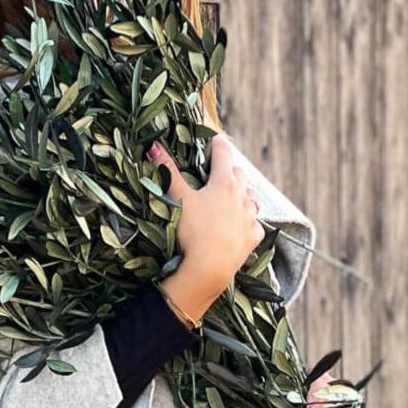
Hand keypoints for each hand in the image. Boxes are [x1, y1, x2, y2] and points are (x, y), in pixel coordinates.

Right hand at [146, 134, 264, 296]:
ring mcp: (250, 217)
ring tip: (234, 197)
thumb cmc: (193, 230)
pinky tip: (241, 225)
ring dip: (244, 194)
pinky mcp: (252, 237)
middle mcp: (242, 196)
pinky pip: (254, 224)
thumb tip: (153, 145)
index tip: (214, 140)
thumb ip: (167, 171)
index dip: (217, 144)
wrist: (210, 267)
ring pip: (252, 198)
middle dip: (230, 170)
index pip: (223, 154)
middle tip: (219, 172)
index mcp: (224, 183)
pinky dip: (248, 221)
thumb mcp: (178, 199)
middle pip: (240, 174)